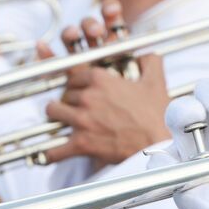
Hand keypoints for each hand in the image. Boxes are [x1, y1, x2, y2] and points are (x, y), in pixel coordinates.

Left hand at [39, 0, 166, 165]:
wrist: (159, 145)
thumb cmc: (157, 115)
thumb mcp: (156, 82)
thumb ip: (150, 62)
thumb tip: (148, 54)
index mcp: (101, 79)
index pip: (75, 75)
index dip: (76, 83)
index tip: (79, 90)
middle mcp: (88, 97)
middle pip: (64, 93)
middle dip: (68, 100)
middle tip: (75, 106)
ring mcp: (82, 120)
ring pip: (53, 111)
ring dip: (56, 116)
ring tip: (61, 120)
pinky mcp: (81, 143)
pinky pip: (56, 148)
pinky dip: (51, 153)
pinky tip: (49, 154)